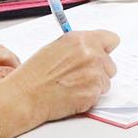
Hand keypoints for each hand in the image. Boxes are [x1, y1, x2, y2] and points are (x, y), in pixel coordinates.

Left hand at [0, 46, 18, 106]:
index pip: (0, 85)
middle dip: (19, 79)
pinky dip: (3, 55)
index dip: (14, 91)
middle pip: (6, 69)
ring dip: (14, 63)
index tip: (20, 97)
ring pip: (3, 54)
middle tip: (23, 88)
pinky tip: (4, 62)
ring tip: (18, 73)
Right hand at [5, 31, 120, 125]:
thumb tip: (92, 48)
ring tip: (72, 87)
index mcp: (81, 40)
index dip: (106, 49)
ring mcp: (95, 73)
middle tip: (80, 77)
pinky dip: (88, 98)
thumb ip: (78, 47)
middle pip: (111, 64)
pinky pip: (98, 95)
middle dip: (100, 71)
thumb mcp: (55, 49)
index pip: (111, 39)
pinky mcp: (94, 92)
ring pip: (106, 81)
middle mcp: (91, 54)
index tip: (102, 54)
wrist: (25, 96)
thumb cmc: (34, 74)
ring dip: (94, 85)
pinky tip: (71, 96)